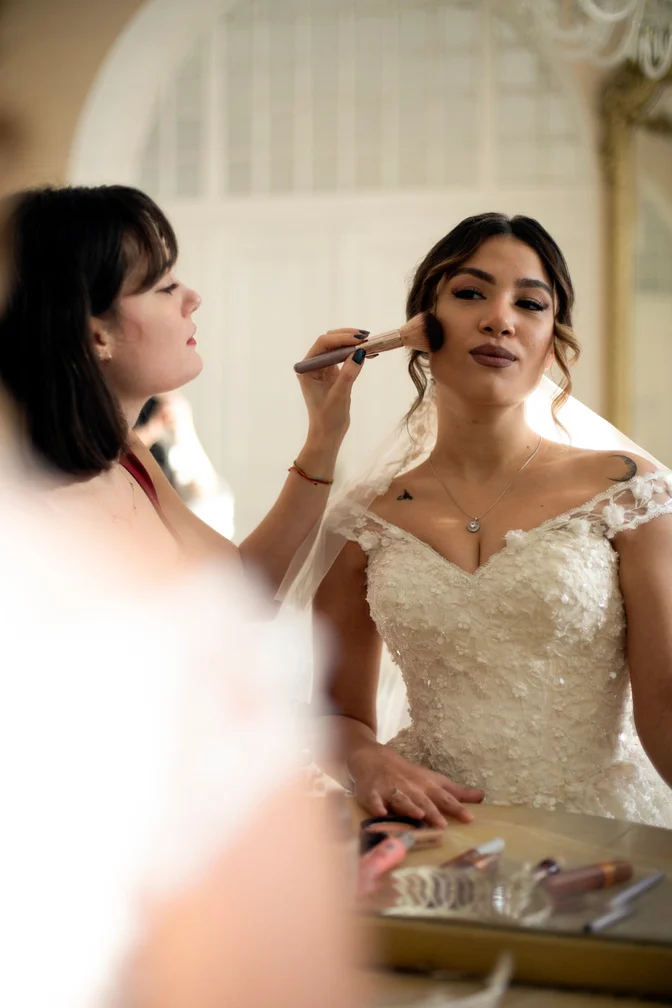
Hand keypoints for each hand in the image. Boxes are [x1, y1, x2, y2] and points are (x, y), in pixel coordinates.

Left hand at [296, 328, 367, 445]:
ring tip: (371, 344)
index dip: (342, 338)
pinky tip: (370, 354)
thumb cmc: (328, 418)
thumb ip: (348, 373)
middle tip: (368, 339)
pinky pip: (344, 358)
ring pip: (338, 347)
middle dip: (348, 338)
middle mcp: (312, 365)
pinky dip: (356, 354)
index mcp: (307, 369)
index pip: (323, 344)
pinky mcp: (332, 374)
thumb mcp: (339, 395)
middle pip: (330, 342)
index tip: (360, 340)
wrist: (328, 434)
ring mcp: (323, 369)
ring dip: (354, 344)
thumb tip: (360, 352)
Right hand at [348, 744, 483, 826]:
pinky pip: (373, 799)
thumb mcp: (433, 780)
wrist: (373, 758)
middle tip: (443, 825)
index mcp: (426, 786)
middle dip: (432, 811)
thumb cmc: (408, 775)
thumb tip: (482, 796)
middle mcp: (410, 788)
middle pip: (423, 800)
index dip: (457, 808)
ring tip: (418, 816)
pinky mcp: (371, 792)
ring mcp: (390, 789)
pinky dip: (376, 805)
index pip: (444, 798)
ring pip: (401, 799)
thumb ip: (456, 792)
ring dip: (409, 806)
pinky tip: (380, 813)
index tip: (470, 819)